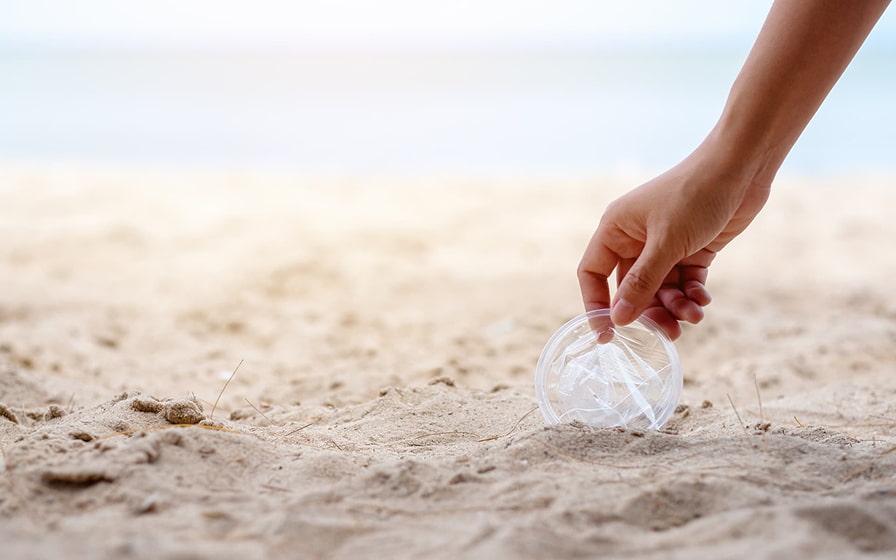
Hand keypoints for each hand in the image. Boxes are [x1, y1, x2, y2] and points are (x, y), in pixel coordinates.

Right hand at [577, 150, 770, 339]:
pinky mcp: (691, 248)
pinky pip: (683, 282)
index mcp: (616, 229)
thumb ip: (642, 282)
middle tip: (667, 333)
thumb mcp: (666, 242)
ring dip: (675, 306)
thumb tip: (618, 319)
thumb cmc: (695, 195)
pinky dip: (692, 294)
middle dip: (649, 311)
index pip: (593, 274)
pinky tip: (702, 300)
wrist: (741, 167)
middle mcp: (635, 238)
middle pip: (631, 288)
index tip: (608, 335)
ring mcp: (664, 244)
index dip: (596, 304)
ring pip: (660, 289)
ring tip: (694, 316)